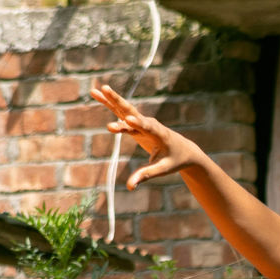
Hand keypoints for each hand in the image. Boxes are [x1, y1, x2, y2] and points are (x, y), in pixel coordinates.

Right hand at [91, 84, 206, 189]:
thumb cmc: (174, 160)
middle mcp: (150, 124)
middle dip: (119, 102)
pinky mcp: (137, 122)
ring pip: (124, 109)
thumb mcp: (163, 170)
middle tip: (107, 91)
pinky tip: (97, 94)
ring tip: (96, 91)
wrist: (184, 149)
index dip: (139, 124)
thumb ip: (146, 175)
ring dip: (111, 100)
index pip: (148, 128)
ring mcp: (142, 121)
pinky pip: (121, 113)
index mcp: (160, 134)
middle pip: (132, 111)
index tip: (129, 119)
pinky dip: (110, 104)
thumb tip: (130, 187)